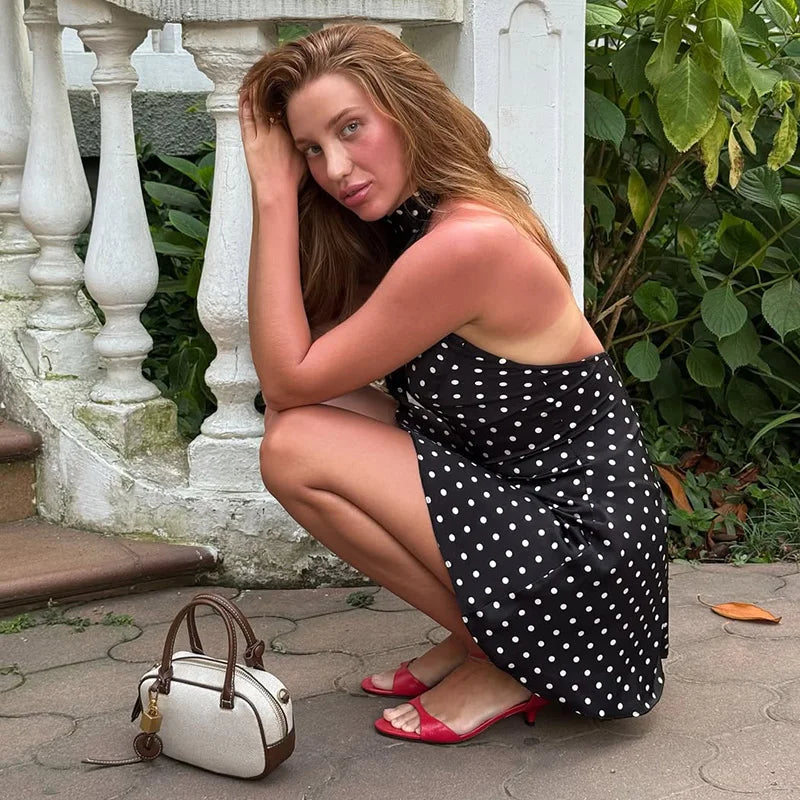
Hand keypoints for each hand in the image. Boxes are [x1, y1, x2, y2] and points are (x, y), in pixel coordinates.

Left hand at [238, 87, 306, 202]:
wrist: (277, 190)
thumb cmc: (292, 178)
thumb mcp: (304, 154)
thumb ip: (304, 138)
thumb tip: (307, 126)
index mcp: (291, 132)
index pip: (286, 106)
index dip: (283, 92)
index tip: (283, 81)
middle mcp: (276, 130)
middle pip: (271, 102)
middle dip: (267, 86)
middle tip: (266, 72)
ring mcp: (262, 135)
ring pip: (257, 107)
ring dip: (254, 91)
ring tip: (253, 77)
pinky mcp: (250, 142)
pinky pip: (246, 118)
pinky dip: (244, 105)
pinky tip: (244, 94)